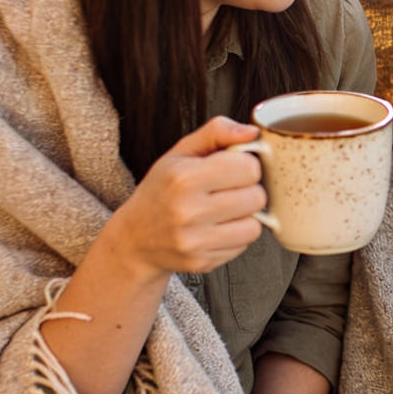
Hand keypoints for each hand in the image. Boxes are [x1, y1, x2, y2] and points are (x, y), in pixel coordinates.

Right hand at [109, 116, 266, 277]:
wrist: (135, 238)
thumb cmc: (161, 191)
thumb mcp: (180, 153)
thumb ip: (217, 133)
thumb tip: (252, 132)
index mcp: (184, 177)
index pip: (249, 168)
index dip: (245, 165)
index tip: (232, 168)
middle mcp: (189, 211)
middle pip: (256, 197)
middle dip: (247, 190)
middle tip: (227, 190)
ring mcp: (195, 240)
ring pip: (254, 225)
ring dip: (244, 216)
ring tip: (223, 210)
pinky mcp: (202, 261)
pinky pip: (243, 246)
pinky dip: (235, 236)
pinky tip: (215, 228)